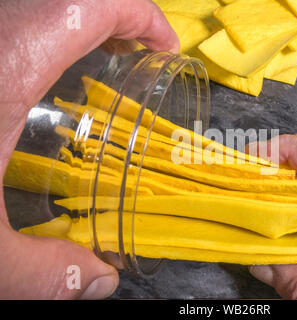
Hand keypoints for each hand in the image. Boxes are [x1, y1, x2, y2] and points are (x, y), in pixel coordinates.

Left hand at [0, 0, 177, 298]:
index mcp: (0, 61)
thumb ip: (37, 271)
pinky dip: (37, 38)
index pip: (90, 2)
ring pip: (31, 5)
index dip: (140, 14)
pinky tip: (33, 84)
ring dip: (74, 23)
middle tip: (135, 53)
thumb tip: (99, 281)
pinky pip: (5, 24)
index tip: (165, 46)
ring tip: (96, 64)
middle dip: (113, 14)